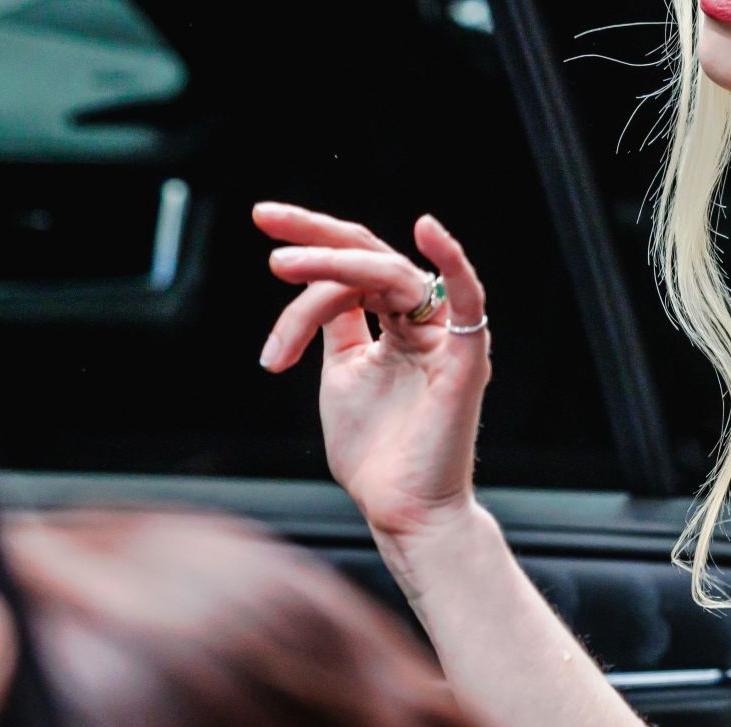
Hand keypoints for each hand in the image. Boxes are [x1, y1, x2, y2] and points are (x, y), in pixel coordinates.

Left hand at [253, 203, 491, 543]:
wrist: (399, 512)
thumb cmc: (375, 453)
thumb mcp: (342, 374)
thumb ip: (338, 326)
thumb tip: (316, 286)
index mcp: (396, 324)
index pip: (352, 268)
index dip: (309, 242)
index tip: (262, 221)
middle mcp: (422, 322)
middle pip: (369, 257)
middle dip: (315, 232)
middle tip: (267, 218)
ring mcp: (444, 337)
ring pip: (389, 274)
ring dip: (332, 265)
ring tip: (282, 266)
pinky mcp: (464, 358)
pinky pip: (468, 298)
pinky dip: (452, 260)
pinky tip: (427, 230)